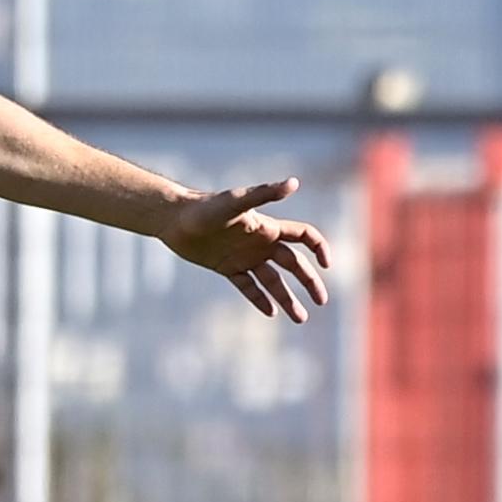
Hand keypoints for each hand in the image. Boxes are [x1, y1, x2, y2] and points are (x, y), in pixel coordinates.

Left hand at [160, 177, 332, 322]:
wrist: (174, 219)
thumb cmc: (205, 207)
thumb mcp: (236, 201)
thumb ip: (265, 194)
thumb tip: (294, 182)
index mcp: (268, 228)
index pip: (304, 236)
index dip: (319, 247)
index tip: (327, 265)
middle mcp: (260, 243)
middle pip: (294, 264)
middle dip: (309, 282)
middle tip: (321, 302)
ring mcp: (244, 256)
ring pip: (273, 280)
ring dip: (288, 298)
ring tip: (300, 318)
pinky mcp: (227, 267)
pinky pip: (248, 286)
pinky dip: (260, 299)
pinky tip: (271, 313)